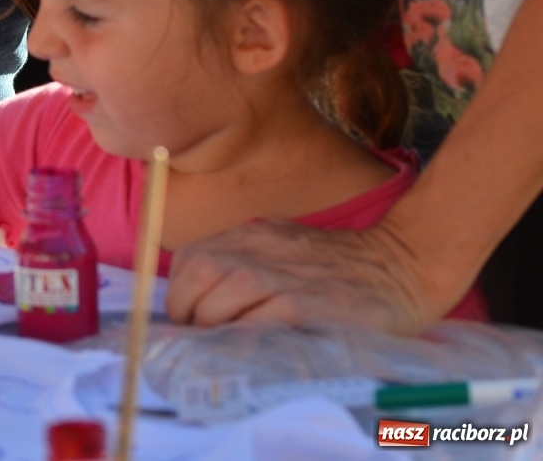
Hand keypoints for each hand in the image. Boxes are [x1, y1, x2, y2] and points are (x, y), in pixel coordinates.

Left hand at [165, 218, 440, 332]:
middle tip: (204, 337)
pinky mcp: (306, 305)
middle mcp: (257, 250)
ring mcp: (281, 277)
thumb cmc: (338, 265)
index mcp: (250, 236)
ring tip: (228, 345)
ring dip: (215, 329)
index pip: (188, 260)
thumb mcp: (282, 248)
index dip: (181, 294)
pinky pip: (256, 323)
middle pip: (195, 278)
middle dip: (190, 314)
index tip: (190, 318)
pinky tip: (256, 348)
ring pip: (219, 302)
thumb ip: (243, 262)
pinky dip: (246, 338)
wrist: (403, 262)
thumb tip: (201, 299)